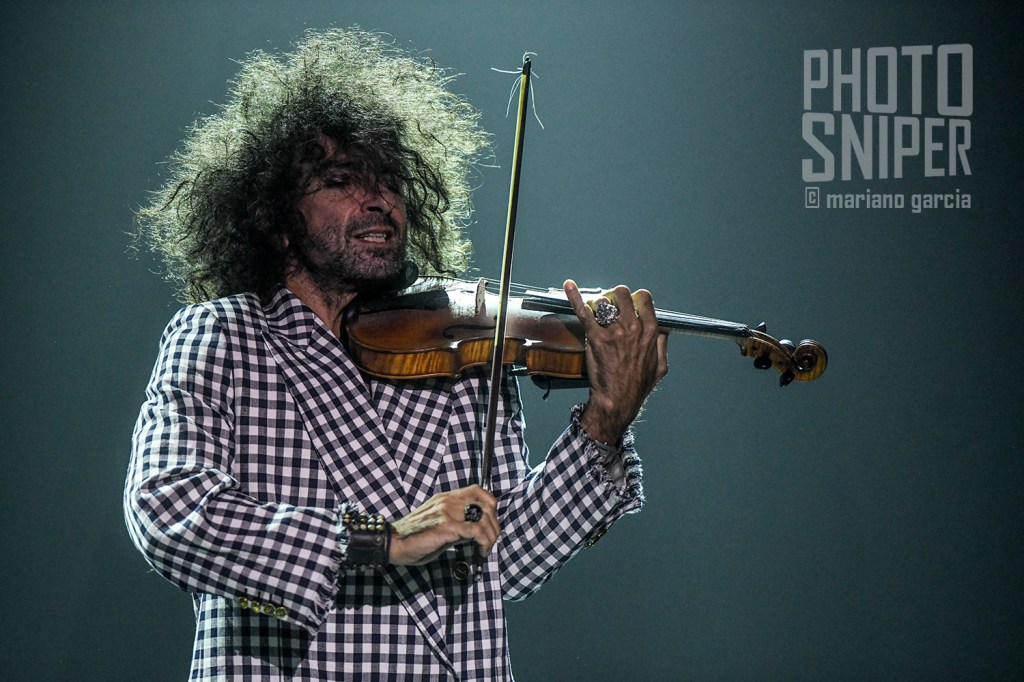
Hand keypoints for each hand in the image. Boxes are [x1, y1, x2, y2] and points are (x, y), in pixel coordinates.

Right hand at [389, 485, 498, 564]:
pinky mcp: (447, 526)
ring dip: (491, 535)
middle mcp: (448, 501)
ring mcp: (447, 512)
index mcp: (445, 498)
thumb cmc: (413, 537)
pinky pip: (475, 531)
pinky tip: (481, 551)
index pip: (477, 490)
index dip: (490, 504)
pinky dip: (484, 542)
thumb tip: (475, 532)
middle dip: (494, 525)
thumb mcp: (438, 524)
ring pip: (484, 518)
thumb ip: (456, 523)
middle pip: (485, 505)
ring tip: (486, 548)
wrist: (393, 542)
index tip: (491, 521)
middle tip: (490, 540)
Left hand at [564, 279, 668, 444]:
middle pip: (622, 293)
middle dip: (615, 295)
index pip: (643, 298)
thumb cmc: (638, 386)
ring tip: (595, 310)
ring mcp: (613, 332)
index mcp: (650, 331)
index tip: (630, 303)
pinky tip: (569, 286)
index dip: (635, 297)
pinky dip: (575, 297)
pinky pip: (584, 311)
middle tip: (610, 304)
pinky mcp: (595, 338)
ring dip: (597, 303)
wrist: (618, 400)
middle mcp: (633, 327)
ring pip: (603, 301)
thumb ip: (661, 345)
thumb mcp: (661, 366)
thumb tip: (663, 331)